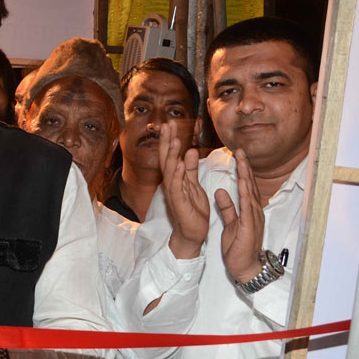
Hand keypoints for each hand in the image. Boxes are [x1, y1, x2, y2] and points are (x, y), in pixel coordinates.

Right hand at [158, 121, 209, 258]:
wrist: (192, 235)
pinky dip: (178, 175)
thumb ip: (191, 169)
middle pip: (167, 160)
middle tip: (165, 125)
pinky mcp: (179, 204)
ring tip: (173, 139)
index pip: (171, 156)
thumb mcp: (193, 186)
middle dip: (166, 142)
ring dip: (171, 155)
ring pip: (170, 171)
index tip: (170, 124)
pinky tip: (180, 163)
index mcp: (176, 179)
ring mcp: (174, 194)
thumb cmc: (192, 212)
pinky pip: (177, 187)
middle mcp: (172, 185)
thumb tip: (190, 151)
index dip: (169, 140)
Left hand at [214, 149, 265, 282]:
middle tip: (240, 150)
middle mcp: (254, 211)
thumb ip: (227, 207)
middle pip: (250, 185)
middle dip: (246, 167)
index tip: (237, 157)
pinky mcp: (249, 226)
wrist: (245, 267)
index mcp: (249, 210)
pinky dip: (245, 193)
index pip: (246, 187)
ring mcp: (254, 218)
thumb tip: (220, 191)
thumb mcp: (231, 224)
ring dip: (246, 175)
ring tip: (242, 160)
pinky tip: (243, 182)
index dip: (242, 171)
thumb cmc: (239, 247)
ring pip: (250, 192)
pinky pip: (247, 207)